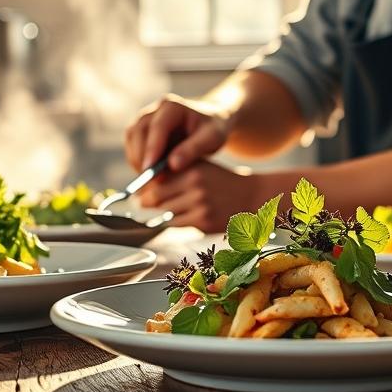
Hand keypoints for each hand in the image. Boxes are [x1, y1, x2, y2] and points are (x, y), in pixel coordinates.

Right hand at [124, 94, 230, 172]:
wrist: (210, 123)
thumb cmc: (213, 130)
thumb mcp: (212, 138)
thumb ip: (193, 149)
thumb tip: (172, 165)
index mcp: (173, 106)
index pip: (157, 127)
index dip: (152, 149)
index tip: (150, 170)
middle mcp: (155, 109)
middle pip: (138, 131)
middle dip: (141, 157)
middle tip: (150, 181)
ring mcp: (146, 118)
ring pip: (131, 137)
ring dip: (136, 159)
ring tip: (150, 179)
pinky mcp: (142, 129)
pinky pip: (132, 144)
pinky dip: (137, 160)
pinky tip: (150, 174)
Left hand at [135, 161, 265, 232]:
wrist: (251, 196)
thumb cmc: (220, 181)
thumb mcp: (200, 167)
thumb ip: (175, 171)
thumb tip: (144, 184)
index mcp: (192, 167)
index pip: (156, 179)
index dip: (145, 187)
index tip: (140, 191)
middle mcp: (195, 184)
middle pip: (155, 198)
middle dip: (147, 202)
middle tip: (144, 203)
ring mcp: (200, 204)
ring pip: (164, 213)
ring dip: (160, 214)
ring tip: (163, 209)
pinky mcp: (204, 222)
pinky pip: (177, 224)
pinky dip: (175, 221)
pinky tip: (181, 216)